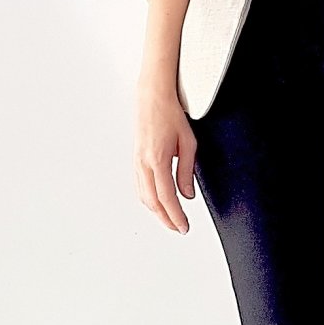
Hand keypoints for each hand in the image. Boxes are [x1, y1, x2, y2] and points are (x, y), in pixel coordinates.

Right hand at [134, 88, 196, 233]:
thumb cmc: (171, 114)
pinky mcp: (135, 158)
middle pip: (152, 202)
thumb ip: (187, 170)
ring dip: (156, 211)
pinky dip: (148, 199)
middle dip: (166, 219)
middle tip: (179, 228)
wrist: (152, 96)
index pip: (167, 197)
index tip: (184, 227)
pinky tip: (156, 202)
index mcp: (158, 159)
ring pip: (143, 196)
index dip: (176, 216)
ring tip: (170, 218)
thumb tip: (188, 195)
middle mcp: (143, 163)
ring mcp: (136, 161)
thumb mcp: (188, 142)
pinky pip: (139, 186)